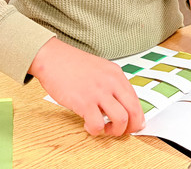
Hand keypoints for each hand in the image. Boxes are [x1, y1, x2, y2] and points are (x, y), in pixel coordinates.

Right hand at [29, 38, 143, 135]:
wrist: (53, 58)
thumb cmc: (72, 64)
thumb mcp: (100, 69)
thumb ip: (111, 84)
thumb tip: (120, 104)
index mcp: (116, 74)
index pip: (136, 100)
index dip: (137, 117)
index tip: (133, 124)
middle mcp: (111, 83)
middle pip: (133, 111)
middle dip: (131, 127)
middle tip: (122, 131)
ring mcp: (99, 92)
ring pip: (120, 120)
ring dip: (114, 131)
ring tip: (104, 128)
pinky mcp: (84, 102)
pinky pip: (98, 125)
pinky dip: (95, 130)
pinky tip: (88, 125)